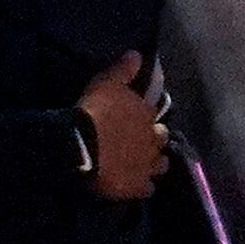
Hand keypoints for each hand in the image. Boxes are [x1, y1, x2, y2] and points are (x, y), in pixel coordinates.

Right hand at [76, 53, 165, 200]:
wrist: (83, 147)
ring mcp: (147, 165)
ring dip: (153, 165)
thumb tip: (137, 53)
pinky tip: (135, 186)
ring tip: (142, 166)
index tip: (137, 122)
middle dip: (155, 141)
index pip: (153, 117)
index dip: (146, 120)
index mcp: (146, 115)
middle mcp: (153, 140)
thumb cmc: (95, 113)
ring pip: (160, 166)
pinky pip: (147, 189)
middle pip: (161, 141)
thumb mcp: (106, 84)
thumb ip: (123, 70)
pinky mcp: (137, 187)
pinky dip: (142, 187)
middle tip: (142, 143)